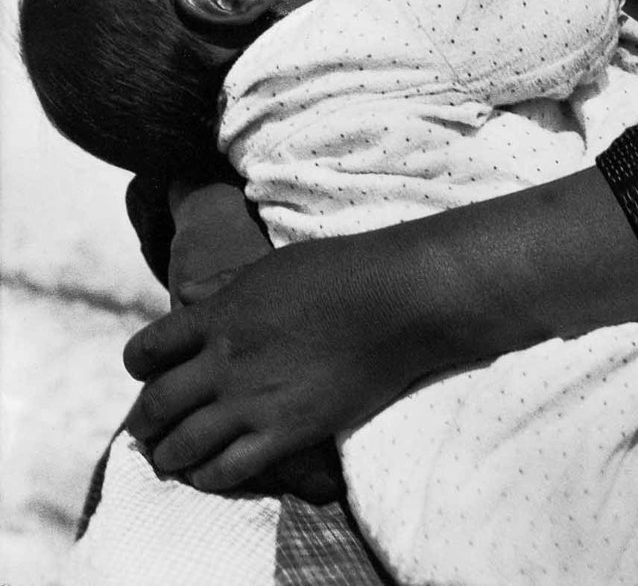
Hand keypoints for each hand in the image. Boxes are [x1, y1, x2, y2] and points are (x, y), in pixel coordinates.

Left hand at [124, 235, 426, 491]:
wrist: (394, 302)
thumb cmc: (337, 272)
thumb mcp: (270, 268)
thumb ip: (223, 285)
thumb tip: (183, 293)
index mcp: (219, 315)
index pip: (148, 349)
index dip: (138, 364)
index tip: (144, 372)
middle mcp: (225, 361)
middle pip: (156, 404)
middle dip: (144, 420)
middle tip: (147, 427)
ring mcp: (253, 401)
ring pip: (183, 445)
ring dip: (169, 454)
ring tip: (172, 457)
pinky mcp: (287, 433)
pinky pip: (228, 470)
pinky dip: (208, 477)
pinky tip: (208, 473)